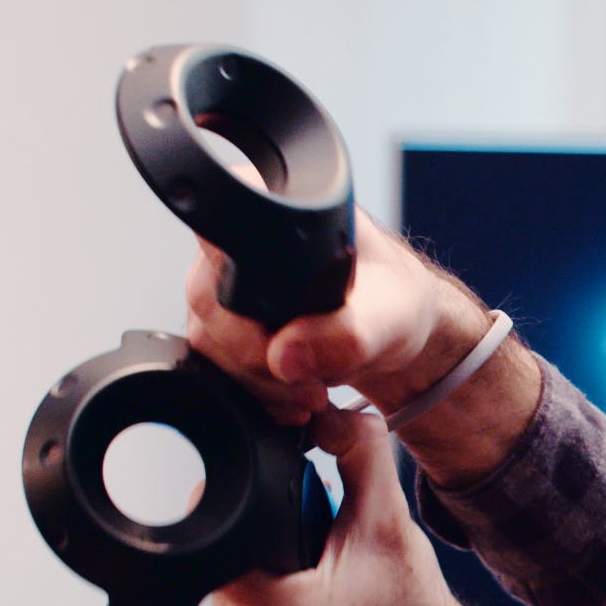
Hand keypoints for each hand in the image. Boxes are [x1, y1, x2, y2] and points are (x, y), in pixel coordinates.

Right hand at [185, 207, 459, 425]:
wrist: (394, 331)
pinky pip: (215, 363)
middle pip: (210, 302)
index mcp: (282, 209)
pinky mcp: (224, 321)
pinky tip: (292, 396)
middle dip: (260, 357)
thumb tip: (284, 356)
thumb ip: (349, 335)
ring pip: (209, 340)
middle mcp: (239, 239)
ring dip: (258, 381)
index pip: (222, 238)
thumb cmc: (396, 301)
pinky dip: (253, 390)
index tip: (291, 336)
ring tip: (312, 389)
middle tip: (313, 382)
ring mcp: (224, 281)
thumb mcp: (392, 316)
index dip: (249, 297)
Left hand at [210, 407, 494, 605]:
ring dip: (263, 544)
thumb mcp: (389, 522)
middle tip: (314, 527)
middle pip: (221, 544)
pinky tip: (307, 571)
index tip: (285, 490)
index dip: (241, 495)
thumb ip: (361, 457)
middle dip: (262, 520)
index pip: (216, 530)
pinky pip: (236, 590)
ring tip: (314, 551)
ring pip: (226, 565)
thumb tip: (334, 414)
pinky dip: (267, 569)